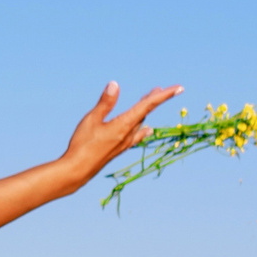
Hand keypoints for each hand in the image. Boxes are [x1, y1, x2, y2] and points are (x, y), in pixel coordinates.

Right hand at [59, 82, 180, 188]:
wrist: (77, 172)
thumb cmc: (82, 145)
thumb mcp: (91, 120)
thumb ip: (105, 103)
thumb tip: (115, 84)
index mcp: (123, 125)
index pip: (147, 106)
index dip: (164, 96)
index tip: (179, 88)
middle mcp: (128, 135)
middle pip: (145, 113)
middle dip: (154, 100)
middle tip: (162, 88)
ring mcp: (124, 144)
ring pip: (140, 123)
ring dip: (146, 111)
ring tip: (150, 100)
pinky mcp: (118, 149)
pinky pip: (136, 136)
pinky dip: (143, 129)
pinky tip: (147, 130)